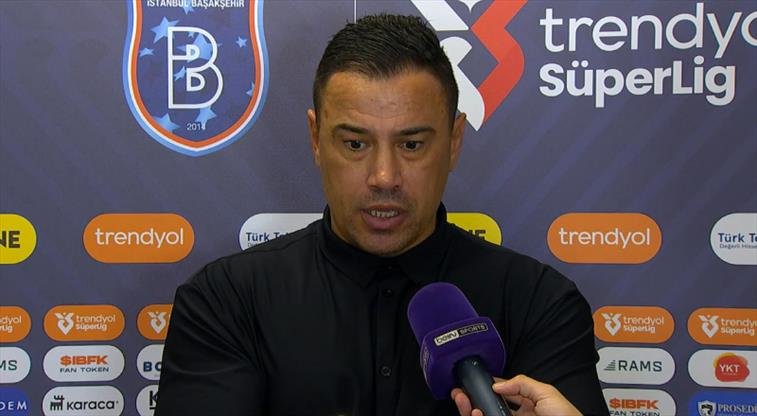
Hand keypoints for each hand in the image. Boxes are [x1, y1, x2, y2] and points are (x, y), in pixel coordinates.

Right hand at [451, 374, 581, 415]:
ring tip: (464, 402)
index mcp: (526, 405)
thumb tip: (498, 385)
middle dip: (472, 400)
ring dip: (471, 410)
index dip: (485, 388)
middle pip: (488, 407)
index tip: (472, 383)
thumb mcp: (546, 393)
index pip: (500, 394)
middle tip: (459, 394)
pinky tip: (476, 413)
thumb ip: (522, 384)